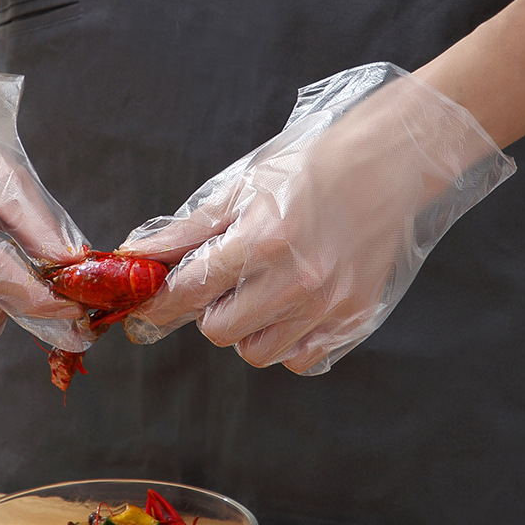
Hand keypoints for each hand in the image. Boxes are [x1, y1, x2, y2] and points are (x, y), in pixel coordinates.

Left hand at [120, 63, 514, 373]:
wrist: (387, 164)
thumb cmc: (310, 169)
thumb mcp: (241, 190)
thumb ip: (187, 231)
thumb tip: (137, 256)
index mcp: (261, 239)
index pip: (190, 293)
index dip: (161, 302)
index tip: (151, 304)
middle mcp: (296, 280)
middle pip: (218, 331)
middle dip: (210, 311)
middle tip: (224, 285)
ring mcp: (328, 305)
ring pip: (257, 352)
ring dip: (248, 329)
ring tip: (262, 294)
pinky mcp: (353, 318)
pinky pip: (300, 360)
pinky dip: (286, 343)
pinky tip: (292, 309)